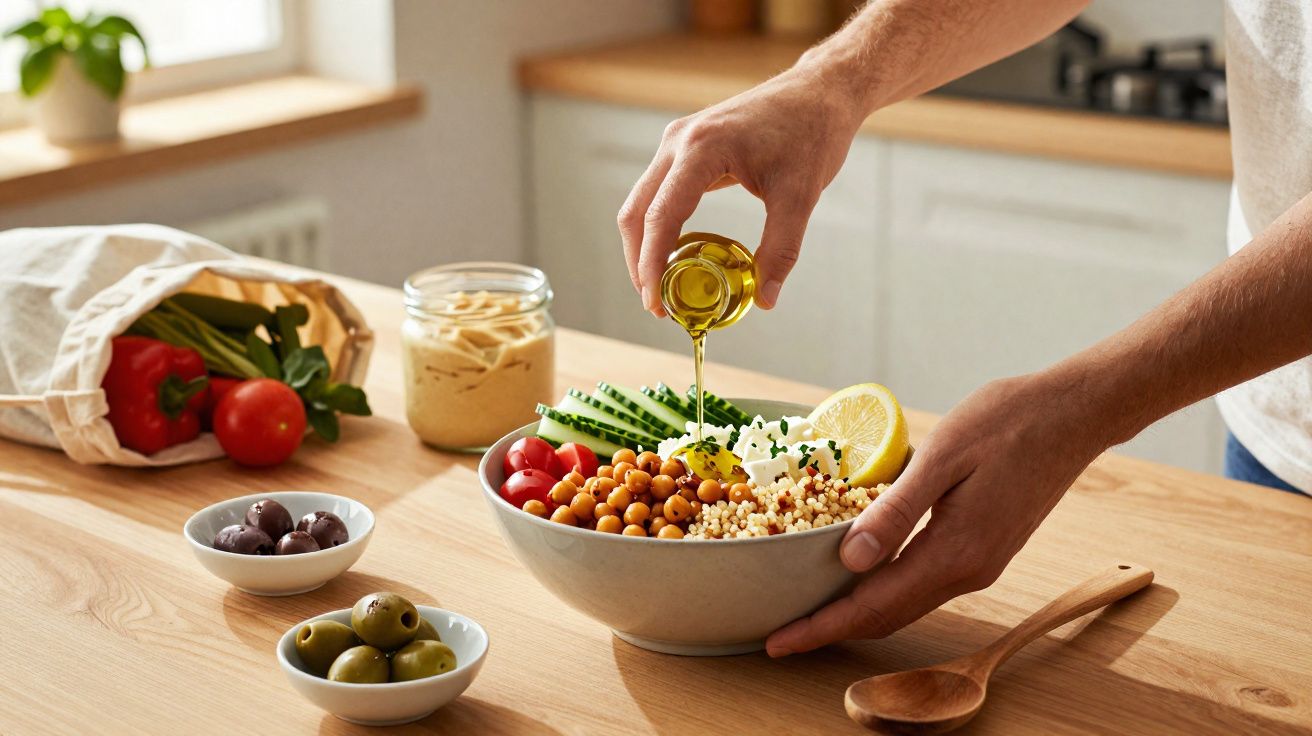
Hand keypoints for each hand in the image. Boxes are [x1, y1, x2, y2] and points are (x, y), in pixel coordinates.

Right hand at [617, 64, 865, 315]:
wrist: (819, 93)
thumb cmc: (812, 134)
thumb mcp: (800, 196)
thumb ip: (781, 250)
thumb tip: (767, 300)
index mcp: (702, 148)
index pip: (661, 216)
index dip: (652, 265)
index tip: (656, 303)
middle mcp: (679, 141)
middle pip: (637, 211)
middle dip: (640, 262)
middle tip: (655, 304)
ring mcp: (678, 141)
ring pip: (642, 202)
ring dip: (645, 245)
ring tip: (662, 286)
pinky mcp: (685, 146)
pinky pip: (659, 192)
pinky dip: (659, 226)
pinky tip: (676, 255)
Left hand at [765, 372, 1113, 655]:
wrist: (1074, 414)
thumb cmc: (1009, 421)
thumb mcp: (943, 456)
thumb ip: (896, 512)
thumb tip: (851, 560)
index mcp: (955, 552)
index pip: (874, 606)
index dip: (822, 627)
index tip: (780, 641)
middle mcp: (969, 571)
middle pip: (887, 616)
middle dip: (831, 630)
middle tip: (781, 635)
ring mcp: (980, 564)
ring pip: (906, 604)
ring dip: (858, 614)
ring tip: (810, 611)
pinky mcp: (984, 550)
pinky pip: (923, 584)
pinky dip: (885, 592)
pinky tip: (859, 576)